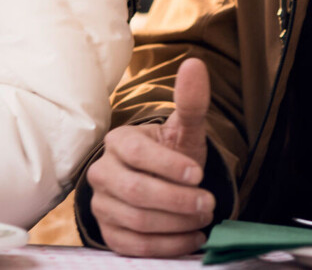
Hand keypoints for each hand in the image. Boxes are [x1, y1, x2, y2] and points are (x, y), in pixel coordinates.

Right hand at [89, 58, 214, 255]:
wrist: (162, 182)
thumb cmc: (173, 153)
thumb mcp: (186, 129)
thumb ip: (191, 101)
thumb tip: (194, 64)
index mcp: (118, 141)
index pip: (137, 153)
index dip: (168, 166)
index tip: (198, 174)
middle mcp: (103, 172)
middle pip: (136, 191)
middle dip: (178, 201)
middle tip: (209, 204)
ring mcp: (102, 204)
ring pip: (137, 221)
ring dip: (177, 224)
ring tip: (203, 219)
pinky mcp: (108, 232)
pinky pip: (134, 246)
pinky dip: (168, 246)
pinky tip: (192, 238)